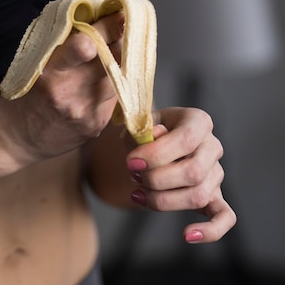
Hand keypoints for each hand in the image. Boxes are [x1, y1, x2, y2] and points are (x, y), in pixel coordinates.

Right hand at [0, 13, 123, 164]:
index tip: (117, 13)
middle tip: (120, 27)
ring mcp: (87, 111)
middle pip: (112, 58)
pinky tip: (96, 84)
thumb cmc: (24, 92)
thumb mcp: (34, 61)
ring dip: (117, 62)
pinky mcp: (97, 125)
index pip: (88, 43)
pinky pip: (114, 96)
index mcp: (51, 72)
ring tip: (107, 55)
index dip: (107, 26)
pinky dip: (111, 84)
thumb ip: (62, 41)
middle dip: (118, 39)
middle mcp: (71, 92)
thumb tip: (93, 14)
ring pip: (119, 76)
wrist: (16, 137)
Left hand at [126, 107, 236, 242]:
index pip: (185, 139)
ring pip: (198, 196)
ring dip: (163, 200)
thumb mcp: (141, 123)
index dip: (156, 154)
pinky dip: (210, 230)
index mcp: (198, 121)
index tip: (131, 162)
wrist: (154, 141)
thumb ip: (145, 128)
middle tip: (132, 175)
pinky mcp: (216, 196)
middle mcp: (213, 146)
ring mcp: (217, 173)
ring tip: (138, 194)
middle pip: (193, 172)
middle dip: (156, 179)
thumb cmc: (148, 131)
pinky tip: (187, 235)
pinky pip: (225, 217)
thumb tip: (156, 135)